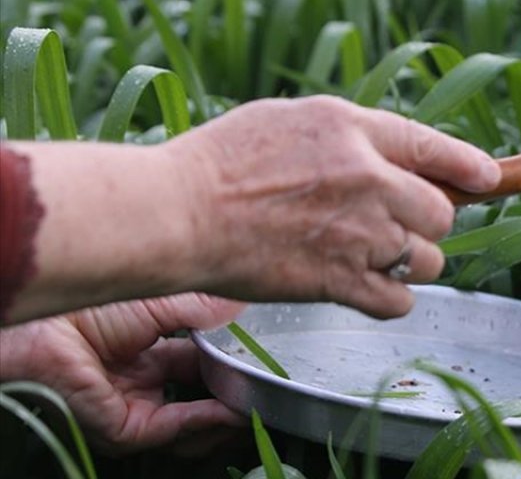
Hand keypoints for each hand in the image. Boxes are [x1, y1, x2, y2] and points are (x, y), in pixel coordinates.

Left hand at [0, 293, 245, 454]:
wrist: (47, 332)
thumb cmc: (89, 309)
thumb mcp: (163, 301)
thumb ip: (206, 311)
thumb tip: (246, 309)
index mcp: (147, 345)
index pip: (202, 357)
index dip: (231, 357)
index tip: (261, 353)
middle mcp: (142, 377)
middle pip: (201, 389)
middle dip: (234, 386)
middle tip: (263, 378)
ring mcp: (136, 404)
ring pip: (194, 419)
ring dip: (227, 410)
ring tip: (253, 398)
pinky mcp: (127, 428)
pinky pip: (175, 428)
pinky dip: (207, 420)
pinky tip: (230, 408)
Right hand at [166, 96, 499, 317]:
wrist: (177, 213)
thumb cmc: (221, 162)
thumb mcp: (292, 120)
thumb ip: (352, 134)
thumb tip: (399, 154)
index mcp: (353, 130)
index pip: (434, 147)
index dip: (469, 167)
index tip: (487, 179)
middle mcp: (368, 179)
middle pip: (441, 212)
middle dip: (426, 221)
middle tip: (395, 224)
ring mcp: (358, 233)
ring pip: (426, 259)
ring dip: (409, 261)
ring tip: (371, 255)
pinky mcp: (341, 281)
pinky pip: (399, 301)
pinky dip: (391, 298)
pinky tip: (366, 287)